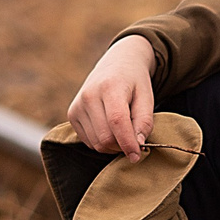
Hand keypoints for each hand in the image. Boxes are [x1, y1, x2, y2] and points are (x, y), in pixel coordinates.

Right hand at [67, 36, 157, 159]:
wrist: (117, 63)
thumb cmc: (134, 82)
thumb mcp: (146, 97)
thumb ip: (144, 121)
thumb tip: (137, 145)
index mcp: (109, 86)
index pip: (117, 121)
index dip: (127, 143)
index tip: (137, 156)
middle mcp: (88, 95)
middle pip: (105, 137)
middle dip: (122, 146)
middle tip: (135, 141)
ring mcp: (77, 105)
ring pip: (96, 143)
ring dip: (113, 145)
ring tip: (123, 130)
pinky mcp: (72, 114)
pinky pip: (89, 142)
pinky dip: (102, 142)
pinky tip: (110, 128)